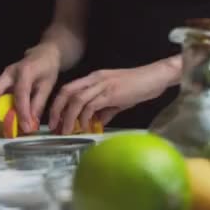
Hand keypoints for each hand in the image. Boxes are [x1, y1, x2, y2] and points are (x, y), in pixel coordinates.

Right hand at [0, 43, 59, 135]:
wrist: (42, 54)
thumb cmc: (47, 69)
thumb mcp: (48, 85)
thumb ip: (39, 103)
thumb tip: (31, 123)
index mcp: (25, 72)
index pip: (21, 94)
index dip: (22, 112)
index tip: (26, 128)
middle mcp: (8, 73)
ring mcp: (1, 77)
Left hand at [48, 64, 170, 133]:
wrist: (155, 77)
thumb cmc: (140, 86)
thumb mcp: (119, 98)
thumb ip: (106, 110)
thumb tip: (96, 123)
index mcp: (95, 78)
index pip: (69, 89)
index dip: (58, 105)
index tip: (56, 121)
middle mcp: (95, 79)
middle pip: (66, 91)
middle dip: (56, 110)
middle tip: (54, 127)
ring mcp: (103, 84)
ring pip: (76, 100)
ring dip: (68, 117)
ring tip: (66, 131)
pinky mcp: (111, 93)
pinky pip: (91, 106)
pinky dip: (85, 118)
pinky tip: (85, 127)